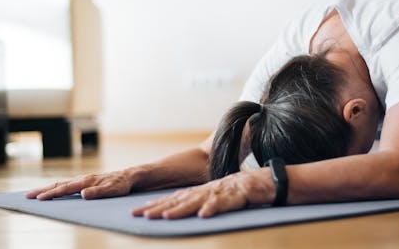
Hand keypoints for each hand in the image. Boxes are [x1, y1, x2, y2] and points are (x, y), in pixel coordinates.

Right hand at [25, 169, 136, 199]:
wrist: (129, 176)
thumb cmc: (121, 185)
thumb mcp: (113, 190)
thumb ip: (98, 192)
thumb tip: (83, 194)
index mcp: (86, 181)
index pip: (65, 189)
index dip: (51, 194)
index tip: (39, 199)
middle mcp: (82, 179)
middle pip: (58, 184)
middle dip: (42, 190)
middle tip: (26, 196)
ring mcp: (83, 179)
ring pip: (61, 183)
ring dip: (47, 188)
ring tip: (34, 194)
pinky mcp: (85, 182)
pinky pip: (67, 185)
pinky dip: (56, 188)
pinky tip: (53, 192)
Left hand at [131, 169, 273, 218]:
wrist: (261, 181)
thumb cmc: (235, 192)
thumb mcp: (212, 198)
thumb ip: (196, 202)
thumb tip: (177, 212)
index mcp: (198, 192)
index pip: (172, 199)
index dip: (155, 205)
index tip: (137, 212)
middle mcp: (204, 192)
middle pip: (178, 200)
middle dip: (159, 208)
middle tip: (141, 215)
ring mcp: (218, 193)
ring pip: (196, 202)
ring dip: (180, 209)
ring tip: (166, 216)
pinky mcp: (234, 196)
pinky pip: (222, 203)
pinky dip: (212, 208)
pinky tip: (203, 215)